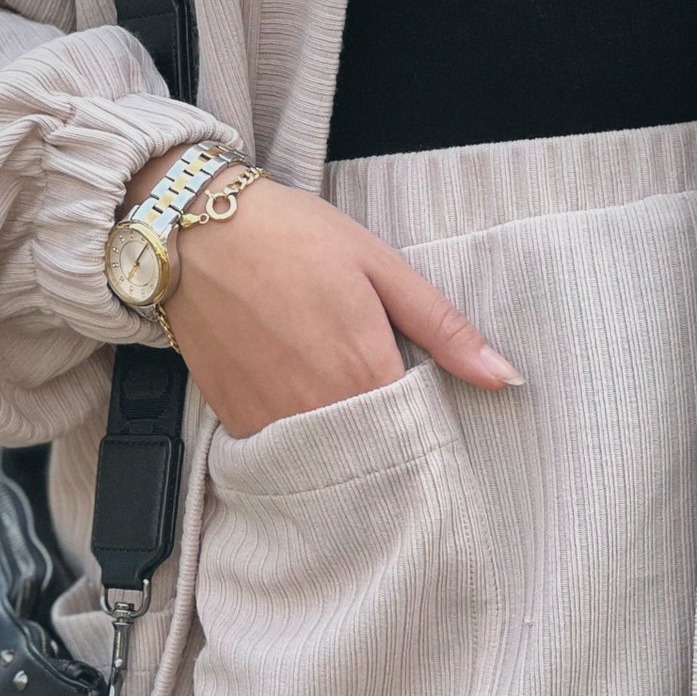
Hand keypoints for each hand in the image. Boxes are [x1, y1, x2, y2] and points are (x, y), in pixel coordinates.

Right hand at [121, 153, 523, 437]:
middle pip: (374, 458)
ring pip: (326, 462)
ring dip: (345, 452)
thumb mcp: (380, 268)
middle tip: (392, 427)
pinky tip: (303, 411)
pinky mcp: (235, 422)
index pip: (416, 436)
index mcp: (364, 369)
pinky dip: (299, 445)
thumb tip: (504, 377)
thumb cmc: (291, 238)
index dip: (428, 434)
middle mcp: (318, 407)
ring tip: (347, 416)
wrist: (192, 232)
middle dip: (389, 451)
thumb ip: (444, 329)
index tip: (433, 427)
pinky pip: (280, 454)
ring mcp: (272, 420)